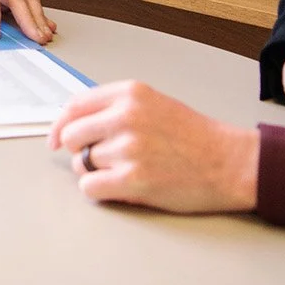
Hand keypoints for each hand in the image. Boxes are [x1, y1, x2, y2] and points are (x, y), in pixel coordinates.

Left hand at [48, 80, 257, 213]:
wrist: (229, 162)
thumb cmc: (194, 136)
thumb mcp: (153, 103)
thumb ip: (115, 107)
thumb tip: (72, 123)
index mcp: (130, 94)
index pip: (73, 106)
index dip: (59, 126)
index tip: (55, 140)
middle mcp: (126, 117)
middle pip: (70, 136)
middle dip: (79, 150)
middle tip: (100, 159)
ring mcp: (129, 149)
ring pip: (82, 164)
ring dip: (97, 172)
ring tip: (127, 171)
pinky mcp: (133, 180)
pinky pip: (90, 187)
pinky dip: (99, 191)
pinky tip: (119, 188)